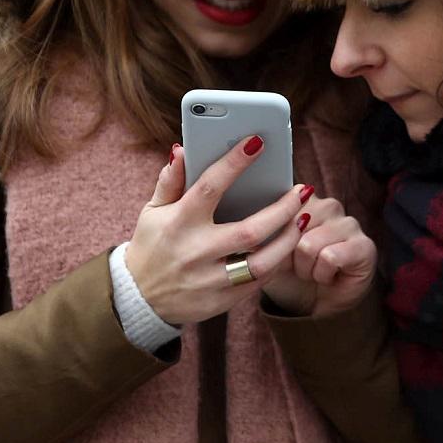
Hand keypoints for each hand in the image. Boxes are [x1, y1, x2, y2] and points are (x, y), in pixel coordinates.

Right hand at [124, 137, 309, 325]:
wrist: (138, 298)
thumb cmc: (151, 246)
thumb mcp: (152, 212)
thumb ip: (170, 181)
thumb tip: (182, 150)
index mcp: (179, 222)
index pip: (210, 186)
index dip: (234, 162)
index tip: (257, 142)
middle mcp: (196, 251)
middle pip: (250, 230)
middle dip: (282, 209)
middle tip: (303, 190)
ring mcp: (209, 279)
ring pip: (262, 262)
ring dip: (288, 239)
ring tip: (303, 218)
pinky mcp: (220, 301)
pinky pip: (258, 282)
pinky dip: (276, 262)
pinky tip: (286, 244)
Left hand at [259, 194, 377, 317]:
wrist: (311, 306)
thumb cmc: (289, 275)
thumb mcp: (268, 251)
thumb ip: (265, 230)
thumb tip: (259, 225)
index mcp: (304, 200)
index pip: (281, 206)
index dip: (274, 237)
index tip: (279, 251)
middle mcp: (329, 206)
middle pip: (293, 226)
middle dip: (289, 254)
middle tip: (300, 265)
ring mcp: (349, 223)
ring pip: (308, 244)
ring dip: (305, 268)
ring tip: (314, 271)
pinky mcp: (364, 245)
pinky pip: (330, 257)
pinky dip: (322, 274)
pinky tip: (329, 277)